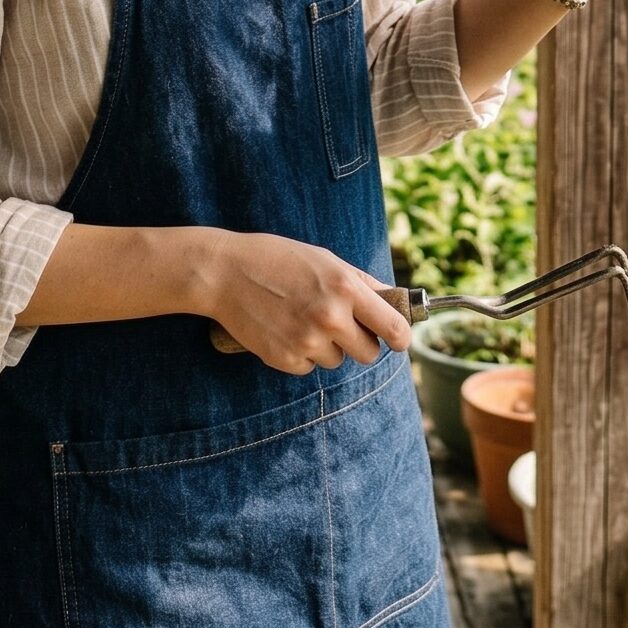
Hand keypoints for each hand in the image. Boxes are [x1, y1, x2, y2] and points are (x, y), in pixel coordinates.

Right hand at [204, 231, 411, 374]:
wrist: (226, 272)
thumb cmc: (278, 259)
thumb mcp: (326, 260)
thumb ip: (361, 283)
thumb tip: (394, 301)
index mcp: (345, 287)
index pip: (393, 327)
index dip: (401, 337)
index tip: (400, 340)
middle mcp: (330, 317)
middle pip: (369, 353)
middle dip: (361, 343)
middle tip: (343, 326)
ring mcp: (307, 341)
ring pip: (337, 361)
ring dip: (327, 347)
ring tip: (302, 319)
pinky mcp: (285, 359)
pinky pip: (309, 367)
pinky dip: (301, 354)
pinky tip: (285, 329)